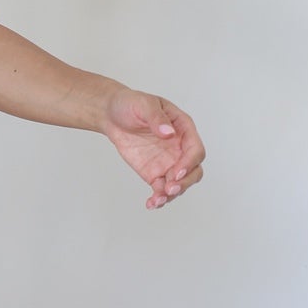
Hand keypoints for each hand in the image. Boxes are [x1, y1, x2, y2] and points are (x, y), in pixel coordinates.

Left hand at [100, 88, 205, 209]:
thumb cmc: (131, 104)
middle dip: (185, 182)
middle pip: (194, 170)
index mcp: (183, 129)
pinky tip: (151, 204)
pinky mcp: (154, 173)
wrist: (112, 115)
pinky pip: (161, 189)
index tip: (176, 172)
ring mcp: (168, 162)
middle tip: (170, 188)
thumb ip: (157, 119)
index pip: (195, 150)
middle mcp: (180, 148)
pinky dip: (159, 198)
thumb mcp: (144, 105)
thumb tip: (168, 132)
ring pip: (180, 183)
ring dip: (172, 194)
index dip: (189, 163)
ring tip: (158, 199)